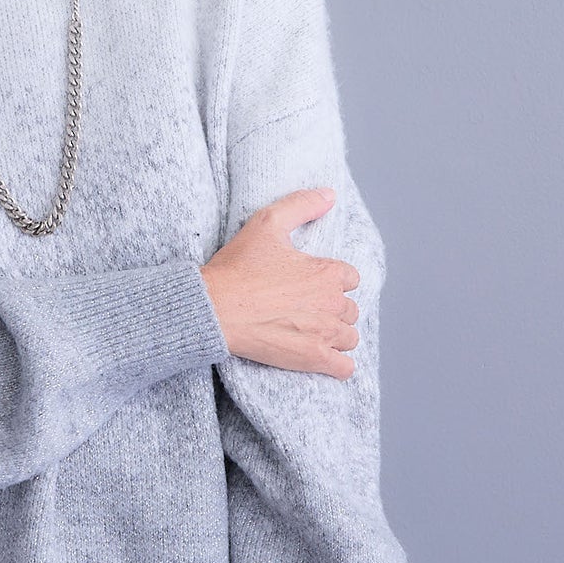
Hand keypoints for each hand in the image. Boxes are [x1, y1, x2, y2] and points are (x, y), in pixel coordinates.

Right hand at [200, 188, 361, 375]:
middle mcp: (332, 303)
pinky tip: (323, 358)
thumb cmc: (237, 268)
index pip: (350, 278)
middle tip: (305, 310)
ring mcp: (325, 333)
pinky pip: (344, 368)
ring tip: (311, 334)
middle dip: (333, 309)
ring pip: (349, 337)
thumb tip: (330, 195)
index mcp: (326, 272)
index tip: (310, 285)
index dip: (330, 281)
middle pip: (350, 309)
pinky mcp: (313, 359)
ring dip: (336, 336)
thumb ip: (302, 205)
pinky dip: (338, 365)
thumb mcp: (266, 223)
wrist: (213, 308)